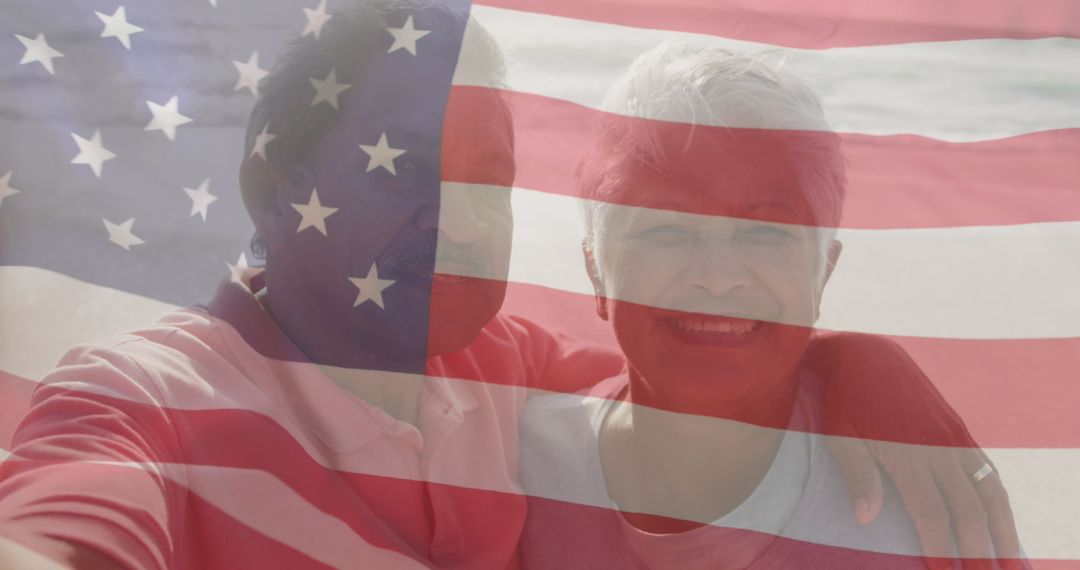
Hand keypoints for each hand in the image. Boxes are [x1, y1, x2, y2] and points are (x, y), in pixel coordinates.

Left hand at [805, 333, 1022, 569]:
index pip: (933, 513)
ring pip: (991, 493)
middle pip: (970, 510)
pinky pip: (989, 473)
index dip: (941, 549)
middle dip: (981, 552)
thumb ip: (857, 475)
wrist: (866, 354)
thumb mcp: (840, 436)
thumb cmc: (845, 400)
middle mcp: (941, 446)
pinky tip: (1004, 526)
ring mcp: (956, 438)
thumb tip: (867, 518)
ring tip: (1012, 566)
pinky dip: (1000, 503)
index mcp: (909, 451)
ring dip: (1004, 532)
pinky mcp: (960, 431)